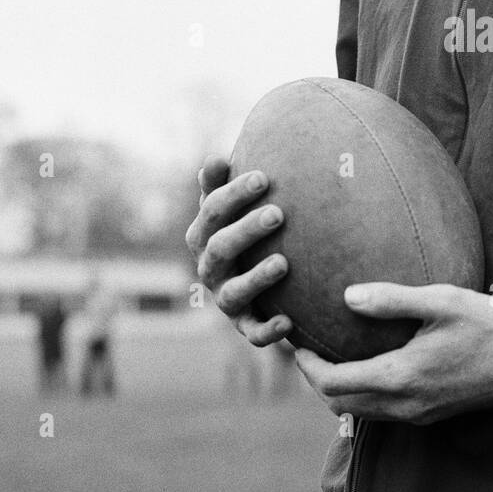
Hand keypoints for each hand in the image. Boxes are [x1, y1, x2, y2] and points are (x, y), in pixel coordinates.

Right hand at [185, 156, 292, 346]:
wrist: (256, 281)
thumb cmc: (244, 230)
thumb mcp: (230, 208)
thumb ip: (220, 185)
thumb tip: (214, 159)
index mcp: (204, 235)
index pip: (212, 211)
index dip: (234, 194)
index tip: (263, 177)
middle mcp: (210, 268)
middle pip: (221, 248)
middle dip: (248, 230)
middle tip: (278, 213)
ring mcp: (226, 298)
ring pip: (234, 293)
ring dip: (257, 279)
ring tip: (284, 263)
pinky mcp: (245, 324)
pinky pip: (252, 333)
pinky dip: (267, 330)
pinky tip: (288, 322)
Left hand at [294, 283, 492, 424]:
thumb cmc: (486, 324)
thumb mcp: (440, 301)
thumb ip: (392, 299)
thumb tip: (347, 296)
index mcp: (400, 378)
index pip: (333, 384)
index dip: (307, 367)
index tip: (296, 343)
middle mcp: (404, 405)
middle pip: (339, 405)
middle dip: (316, 380)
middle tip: (305, 350)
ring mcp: (418, 414)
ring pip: (359, 413)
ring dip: (338, 390)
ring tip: (330, 357)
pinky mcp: (430, 414)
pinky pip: (381, 412)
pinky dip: (362, 395)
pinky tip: (367, 366)